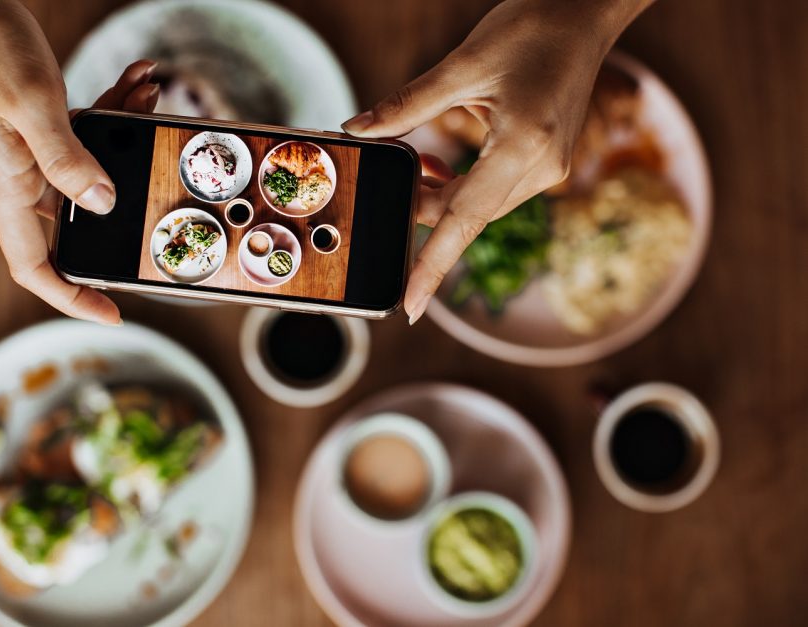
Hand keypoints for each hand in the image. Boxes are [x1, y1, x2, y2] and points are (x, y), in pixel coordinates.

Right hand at [0, 0, 160, 323]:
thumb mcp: (34, 106)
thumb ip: (69, 160)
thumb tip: (102, 205)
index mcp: (5, 187)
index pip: (32, 266)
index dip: (70, 297)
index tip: (111, 313)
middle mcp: (17, 181)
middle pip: (76, 222)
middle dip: (123, 204)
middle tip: (160, 188)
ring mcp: (30, 158)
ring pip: (91, 172)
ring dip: (125, 140)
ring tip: (147, 97)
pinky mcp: (41, 134)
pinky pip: (86, 140)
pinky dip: (113, 116)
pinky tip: (136, 85)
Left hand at [342, 0, 651, 322]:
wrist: (586, 12)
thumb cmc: (533, 27)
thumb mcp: (463, 65)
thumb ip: (406, 105)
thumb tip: (360, 130)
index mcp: (522, 146)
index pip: (465, 221)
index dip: (433, 267)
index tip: (410, 306)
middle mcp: (543, 169)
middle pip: (467, 214)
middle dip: (424, 207)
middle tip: (388, 182)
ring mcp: (551, 169)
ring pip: (479, 205)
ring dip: (442, 193)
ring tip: (416, 161)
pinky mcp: (548, 163)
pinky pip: (496, 190)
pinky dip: (464, 183)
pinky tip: (442, 161)